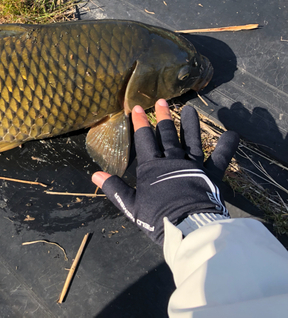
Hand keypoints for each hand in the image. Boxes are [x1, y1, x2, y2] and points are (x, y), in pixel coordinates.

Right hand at [93, 99, 238, 244]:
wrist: (188, 227)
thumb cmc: (157, 218)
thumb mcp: (131, 205)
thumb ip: (115, 188)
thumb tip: (95, 175)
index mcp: (152, 167)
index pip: (144, 139)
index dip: (140, 123)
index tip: (137, 108)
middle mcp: (173, 160)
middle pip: (167, 135)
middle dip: (163, 117)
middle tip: (162, 101)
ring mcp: (193, 165)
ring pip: (191, 140)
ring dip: (190, 125)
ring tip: (190, 109)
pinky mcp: (211, 174)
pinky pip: (220, 158)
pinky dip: (227, 146)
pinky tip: (232, 134)